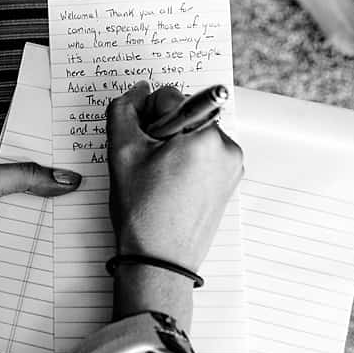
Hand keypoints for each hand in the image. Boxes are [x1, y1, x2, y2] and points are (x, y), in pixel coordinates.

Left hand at [0, 135, 81, 290]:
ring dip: (53, 209)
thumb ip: (25, 176)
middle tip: (93, 181)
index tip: (83, 147)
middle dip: (61, 180)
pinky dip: (42, 232)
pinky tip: (59, 235)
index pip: (30, 142)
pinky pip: (27, 229)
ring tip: (83, 209)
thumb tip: (63, 176)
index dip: (55, 144)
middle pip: (38, 175)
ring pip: (35, 204)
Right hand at [107, 81, 242, 271]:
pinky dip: (186, 164)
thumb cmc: (143, 213)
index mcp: (205, 136)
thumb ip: (124, 109)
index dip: (145, 118)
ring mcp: (232, 167)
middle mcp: (227, 148)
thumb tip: (138, 91)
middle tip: (148, 165)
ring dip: (173, 148)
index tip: (140, 144)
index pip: (168, 97)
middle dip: (162, 132)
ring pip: (193, 136)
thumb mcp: (121, 151)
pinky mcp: (229, 183)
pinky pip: (204, 157)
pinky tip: (171, 188)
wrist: (159, 261)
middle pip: (184, 116)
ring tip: (159, 180)